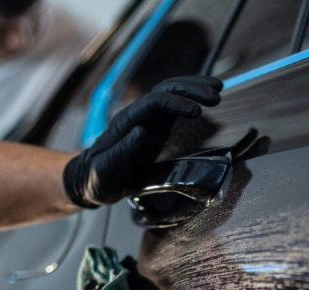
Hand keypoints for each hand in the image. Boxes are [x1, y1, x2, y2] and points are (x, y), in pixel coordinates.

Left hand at [63, 75, 222, 207]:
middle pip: (167, 90)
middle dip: (192, 89)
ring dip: (195, 89)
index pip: (155, 101)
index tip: (198, 112)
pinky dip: (192, 100)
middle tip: (216, 95)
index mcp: (127, 121)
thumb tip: (142, 131)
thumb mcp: (106, 168)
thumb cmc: (97, 177)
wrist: (90, 180)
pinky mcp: (155, 127)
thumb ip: (123, 150)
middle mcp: (139, 115)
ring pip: (172, 93)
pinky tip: (207, 102)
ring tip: (218, 90)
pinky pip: (175, 107)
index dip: (178, 102)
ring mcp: (148, 119)